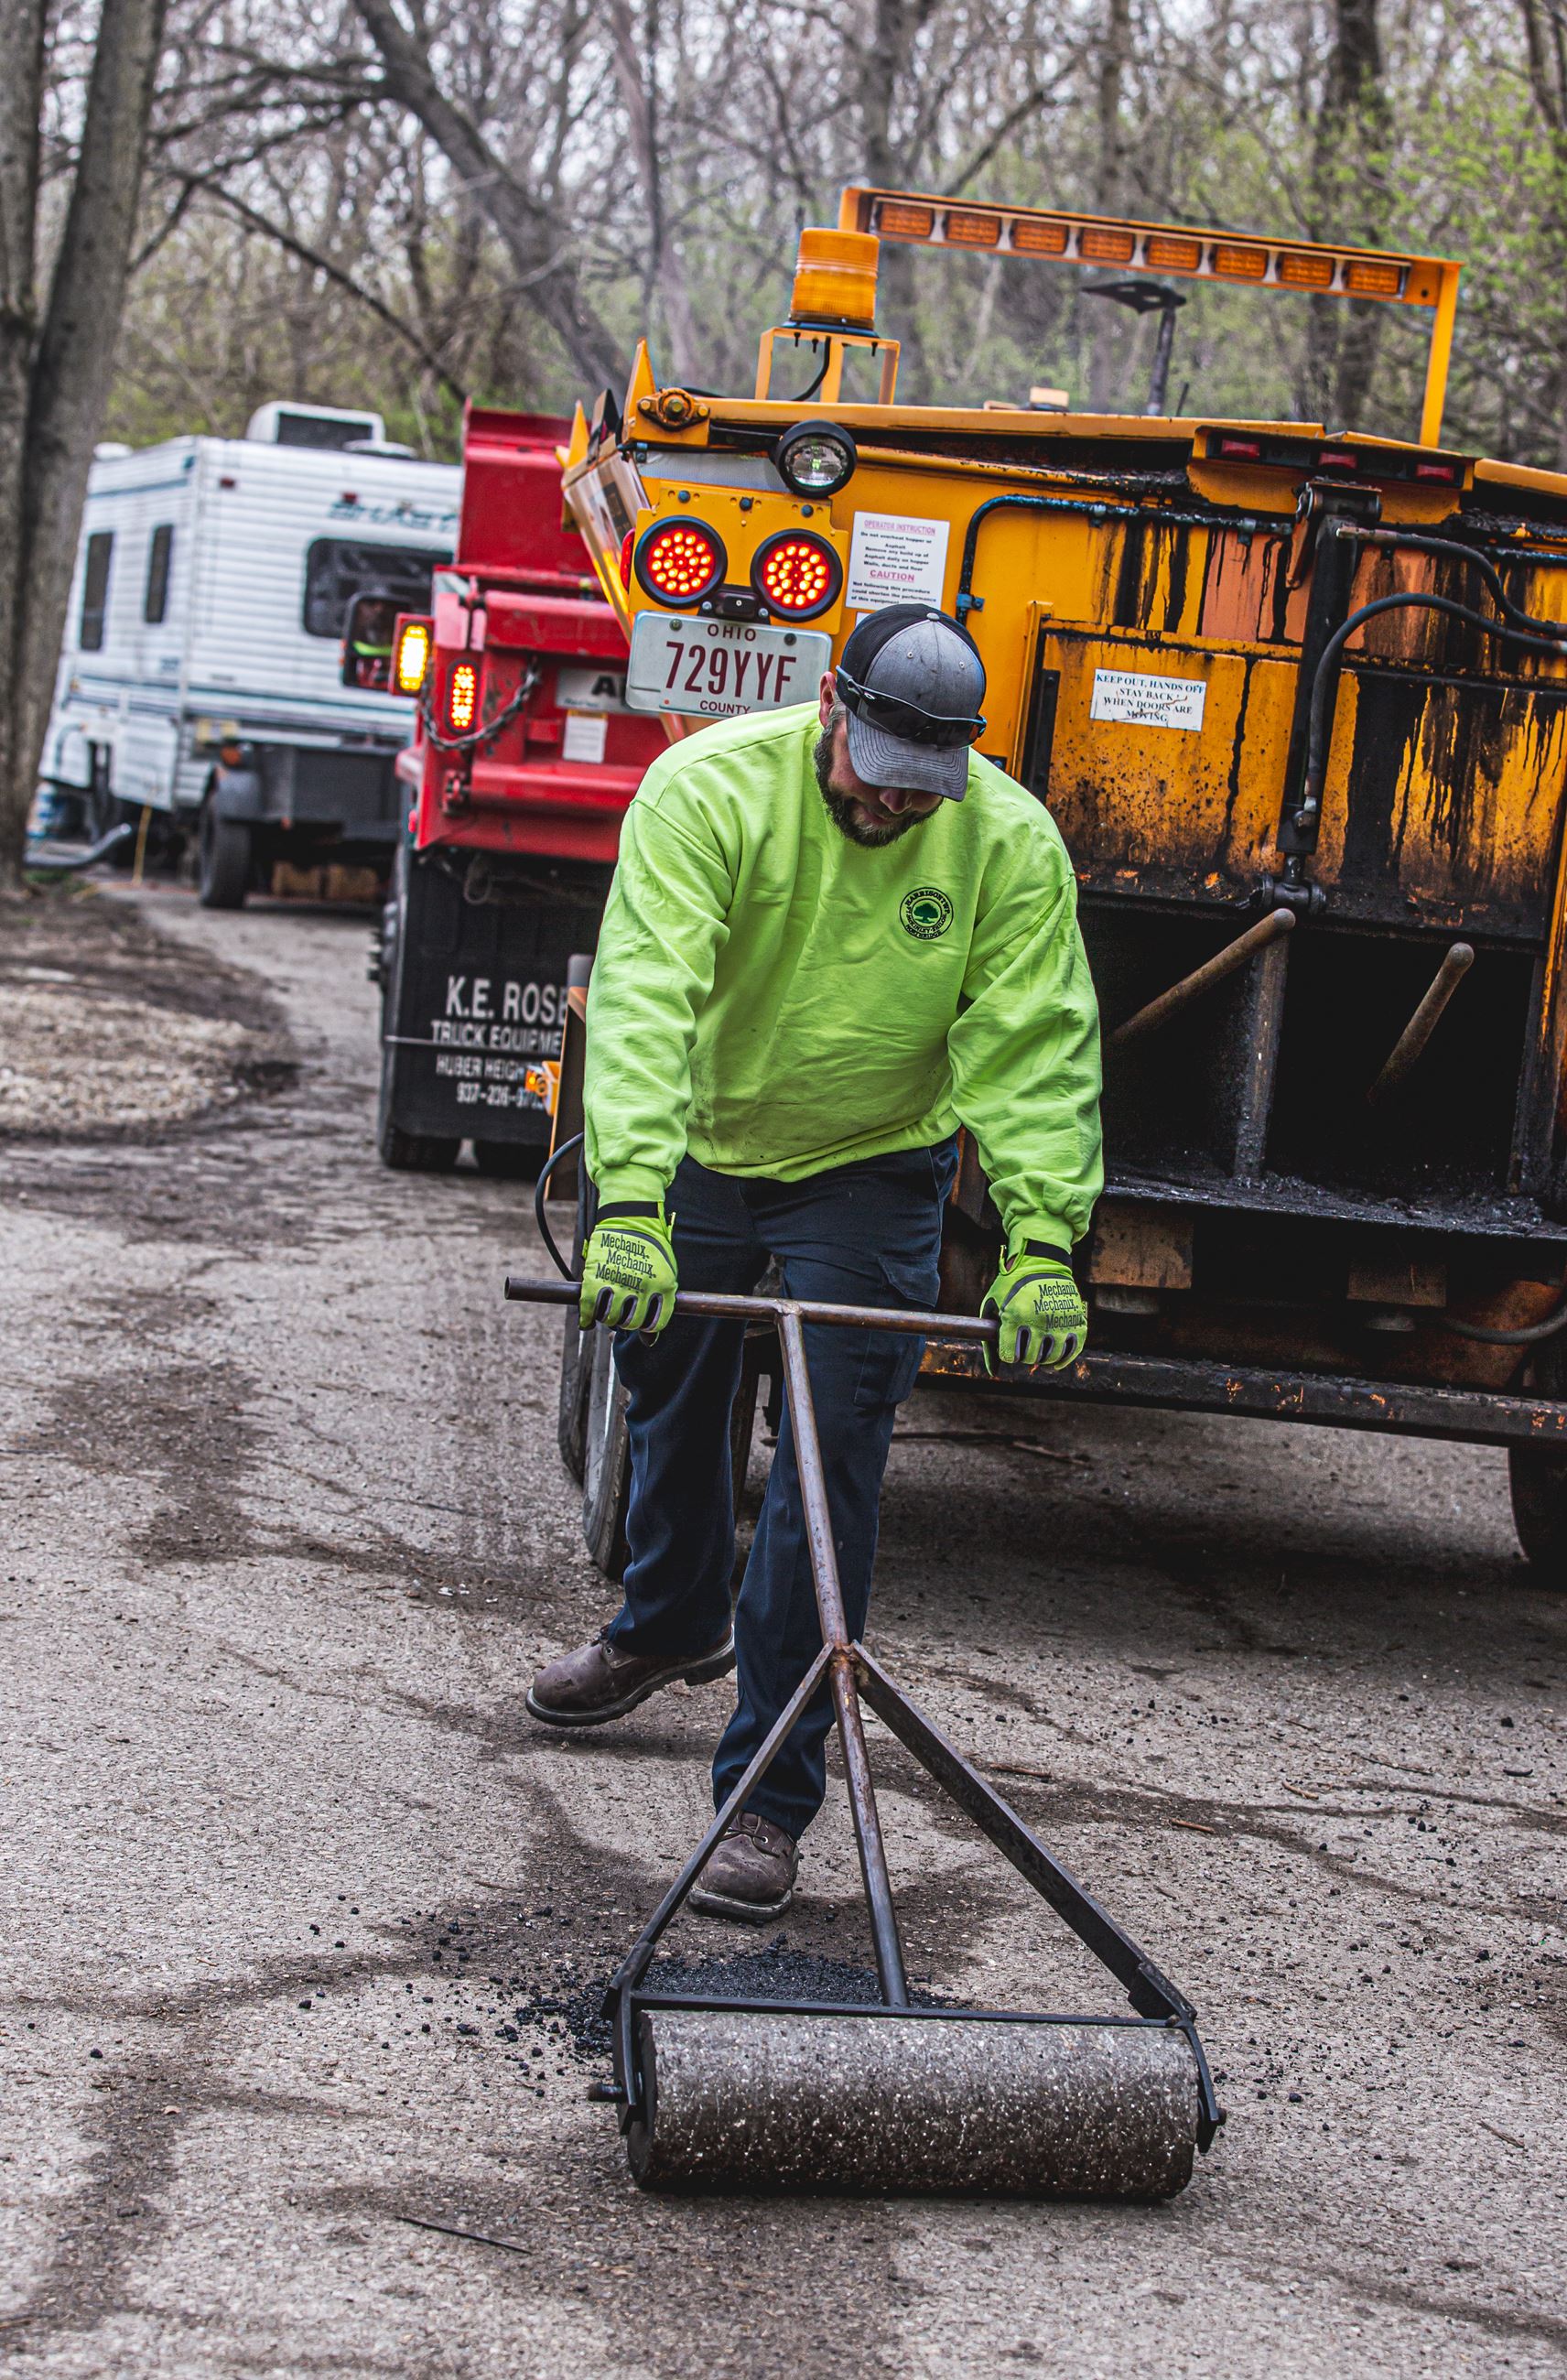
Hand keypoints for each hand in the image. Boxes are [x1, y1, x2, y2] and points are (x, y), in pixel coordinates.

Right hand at [579, 1208, 677, 1334]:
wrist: (631, 1217)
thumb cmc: (650, 1247)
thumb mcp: (664, 1273)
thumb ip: (658, 1304)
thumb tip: (648, 1342)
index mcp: (663, 1286)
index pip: (655, 1324)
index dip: (645, 1329)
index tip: (639, 1324)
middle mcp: (642, 1287)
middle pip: (631, 1323)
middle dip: (625, 1323)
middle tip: (620, 1314)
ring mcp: (619, 1282)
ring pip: (610, 1318)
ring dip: (607, 1318)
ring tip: (606, 1310)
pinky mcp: (597, 1277)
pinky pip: (590, 1308)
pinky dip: (586, 1319)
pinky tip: (586, 1323)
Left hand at [981, 1245, 1086, 1372]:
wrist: (1042, 1261)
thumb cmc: (1011, 1285)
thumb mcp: (993, 1306)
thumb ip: (989, 1340)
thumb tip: (993, 1373)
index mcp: (1015, 1316)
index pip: (1010, 1355)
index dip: (1008, 1354)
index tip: (1009, 1348)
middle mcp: (1039, 1320)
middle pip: (1030, 1358)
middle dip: (1024, 1356)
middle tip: (1024, 1345)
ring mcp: (1060, 1321)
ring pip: (1050, 1358)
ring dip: (1041, 1358)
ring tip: (1037, 1347)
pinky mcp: (1077, 1321)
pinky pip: (1072, 1352)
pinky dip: (1062, 1360)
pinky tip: (1054, 1363)